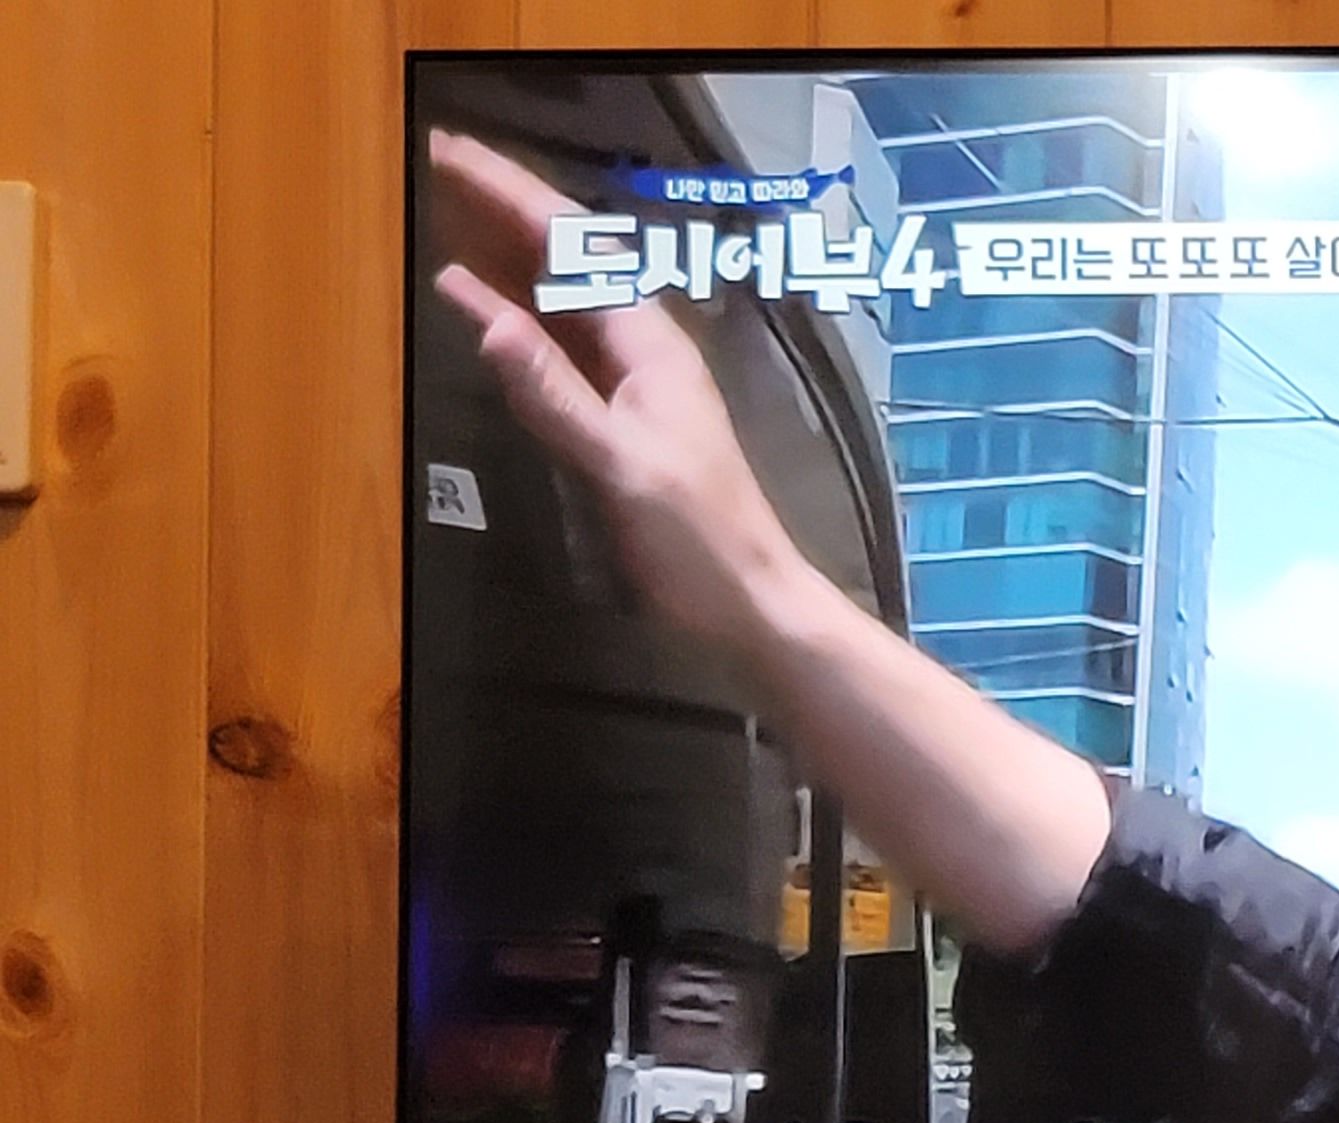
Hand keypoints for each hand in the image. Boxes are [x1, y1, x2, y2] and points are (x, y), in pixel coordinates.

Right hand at [425, 127, 820, 648]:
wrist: (748, 598)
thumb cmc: (697, 537)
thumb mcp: (619, 464)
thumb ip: (554, 395)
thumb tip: (486, 317)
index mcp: (649, 344)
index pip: (572, 248)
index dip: (511, 196)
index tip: (453, 155)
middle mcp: (642, 347)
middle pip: (567, 258)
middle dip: (505, 205)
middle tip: (438, 160)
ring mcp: (631, 379)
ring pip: (561, 294)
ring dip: (508, 249)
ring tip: (450, 207)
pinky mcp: (618, 414)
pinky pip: (560, 341)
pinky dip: (515, 312)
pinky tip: (484, 304)